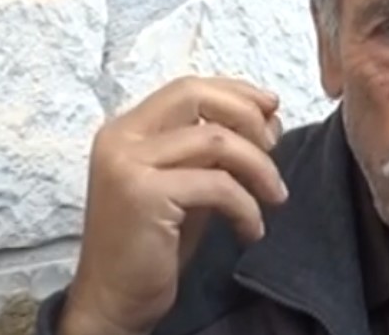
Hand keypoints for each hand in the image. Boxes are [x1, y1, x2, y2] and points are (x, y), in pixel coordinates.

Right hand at [59, 76, 287, 334]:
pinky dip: (246, 206)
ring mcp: (127, 164)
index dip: (236, 92)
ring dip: (258, 167)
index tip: (271, 109)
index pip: (188, 88)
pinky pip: (217, 185)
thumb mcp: (189, 184)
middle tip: (275, 146)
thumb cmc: (154, 245)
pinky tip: (251, 229)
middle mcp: (121, 138)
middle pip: (197, 96)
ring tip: (274, 196)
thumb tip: (268, 118)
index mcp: (127, 130)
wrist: (113, 300)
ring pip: (216, 140)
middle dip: (247, 115)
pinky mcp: (142, 194)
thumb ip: (217, 150)